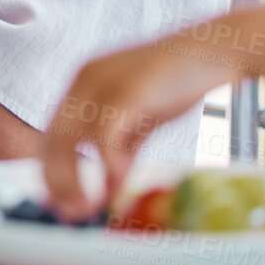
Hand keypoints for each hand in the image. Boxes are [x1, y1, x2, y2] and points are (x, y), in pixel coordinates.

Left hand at [41, 35, 236, 221]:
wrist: (213, 51)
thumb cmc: (177, 82)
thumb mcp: (141, 117)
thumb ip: (121, 146)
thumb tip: (108, 183)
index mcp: (82, 82)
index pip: (51, 132)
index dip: (51, 170)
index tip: (58, 200)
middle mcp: (84, 80)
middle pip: (52, 139)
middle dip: (57, 182)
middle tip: (69, 213)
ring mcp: (102, 84)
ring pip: (69, 142)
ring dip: (74, 181)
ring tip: (87, 208)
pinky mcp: (126, 93)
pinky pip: (104, 140)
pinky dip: (106, 170)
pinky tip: (114, 188)